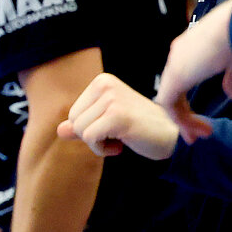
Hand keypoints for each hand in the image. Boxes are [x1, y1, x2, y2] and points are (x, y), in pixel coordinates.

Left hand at [60, 72, 180, 159]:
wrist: (172, 136)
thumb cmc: (140, 129)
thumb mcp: (108, 124)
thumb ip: (83, 125)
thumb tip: (59, 131)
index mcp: (102, 81)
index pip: (73, 113)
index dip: (90, 128)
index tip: (114, 127)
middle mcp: (105, 84)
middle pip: (74, 121)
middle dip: (92, 136)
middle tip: (118, 134)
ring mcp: (112, 99)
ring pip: (80, 131)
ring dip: (98, 144)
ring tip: (121, 138)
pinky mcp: (117, 115)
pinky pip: (90, 139)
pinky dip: (102, 150)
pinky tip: (122, 145)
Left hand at [153, 0, 231, 142]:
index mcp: (191, 49)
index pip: (182, 78)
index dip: (188, 100)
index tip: (201, 117)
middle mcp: (179, 55)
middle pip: (173, 90)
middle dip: (183, 114)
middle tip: (195, 134)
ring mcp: (175, 65)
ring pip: (169, 99)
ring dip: (182, 120)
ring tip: (196, 137)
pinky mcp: (176, 75)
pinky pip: (168, 103)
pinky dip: (179, 119)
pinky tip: (192, 131)